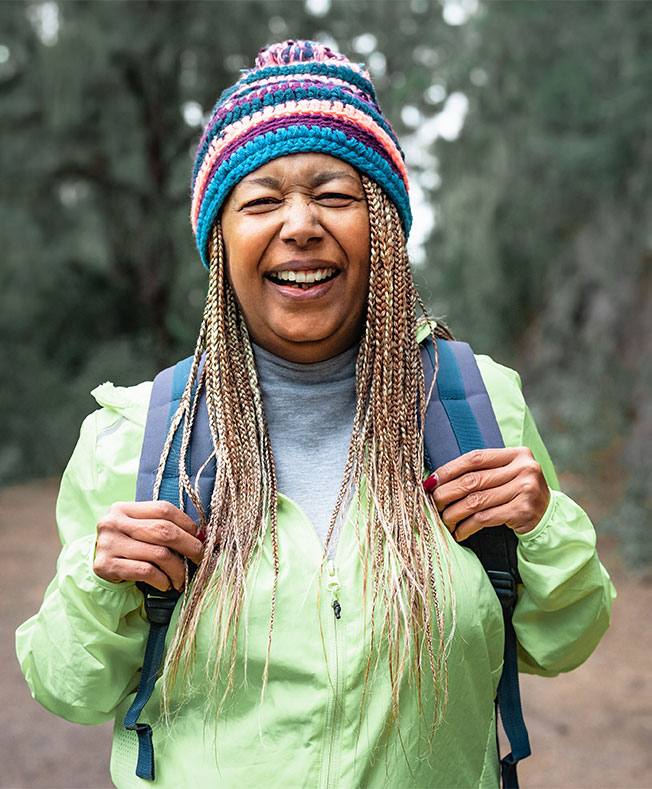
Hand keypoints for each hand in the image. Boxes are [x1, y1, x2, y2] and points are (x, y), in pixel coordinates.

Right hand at [94, 501, 203, 591]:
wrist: (99, 566)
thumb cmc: (131, 546)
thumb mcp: (147, 532)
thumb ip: (174, 529)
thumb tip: (217, 536)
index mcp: (124, 508)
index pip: (164, 509)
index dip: (188, 524)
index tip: (203, 538)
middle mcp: (113, 522)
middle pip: (163, 531)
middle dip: (189, 546)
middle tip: (200, 559)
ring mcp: (108, 544)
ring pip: (158, 553)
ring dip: (177, 569)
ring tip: (182, 579)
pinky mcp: (106, 566)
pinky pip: (145, 571)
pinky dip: (162, 579)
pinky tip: (166, 584)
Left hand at [425, 448, 549, 541]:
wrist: (547, 516)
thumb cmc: (517, 492)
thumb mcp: (505, 475)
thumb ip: (480, 472)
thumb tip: (436, 480)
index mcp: (516, 454)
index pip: (475, 458)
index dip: (449, 469)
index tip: (431, 481)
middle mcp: (524, 469)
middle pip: (473, 480)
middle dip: (447, 493)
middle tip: (433, 503)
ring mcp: (526, 490)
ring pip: (476, 501)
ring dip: (454, 513)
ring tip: (444, 520)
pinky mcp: (523, 512)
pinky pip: (485, 518)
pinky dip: (467, 527)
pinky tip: (459, 532)